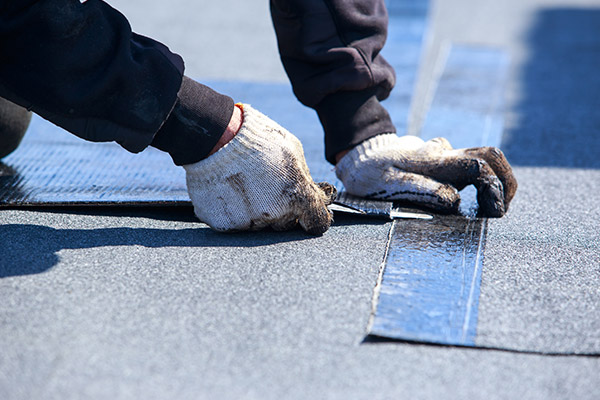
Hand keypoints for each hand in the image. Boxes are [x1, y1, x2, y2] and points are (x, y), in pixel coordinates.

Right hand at [184, 104, 335, 234]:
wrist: (215, 137)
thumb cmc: (259, 140)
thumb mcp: (293, 151)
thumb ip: (305, 178)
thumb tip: (315, 193)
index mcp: (297, 198)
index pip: (317, 224)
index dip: (315, 217)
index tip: (308, 211)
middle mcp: (274, 215)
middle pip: (286, 224)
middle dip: (282, 209)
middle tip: (269, 186)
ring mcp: (247, 222)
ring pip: (259, 224)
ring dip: (256, 209)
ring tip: (245, 181)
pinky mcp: (224, 223)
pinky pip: (235, 222)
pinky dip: (234, 209)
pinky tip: (229, 188)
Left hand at [335, 134, 516, 216]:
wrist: (358, 153)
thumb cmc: (370, 174)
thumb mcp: (388, 184)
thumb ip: (421, 190)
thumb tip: (454, 200)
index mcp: (434, 160)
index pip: (477, 166)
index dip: (493, 188)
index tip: (493, 211)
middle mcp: (444, 153)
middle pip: (490, 155)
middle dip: (506, 180)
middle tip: (502, 209)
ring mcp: (444, 154)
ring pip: (482, 158)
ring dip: (496, 180)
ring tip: (493, 207)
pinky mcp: (441, 159)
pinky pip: (469, 165)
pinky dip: (482, 181)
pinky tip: (477, 200)